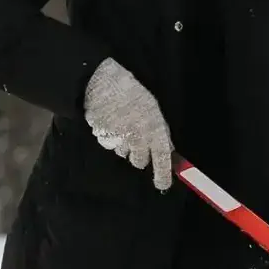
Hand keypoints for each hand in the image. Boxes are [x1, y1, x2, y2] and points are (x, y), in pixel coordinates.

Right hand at [82, 60, 173, 190]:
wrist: (106, 83)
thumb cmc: (134, 95)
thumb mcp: (154, 111)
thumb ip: (160, 132)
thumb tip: (167, 149)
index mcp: (154, 131)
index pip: (162, 160)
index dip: (163, 175)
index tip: (162, 186)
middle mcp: (137, 138)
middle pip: (139, 162)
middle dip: (138, 155)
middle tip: (136, 140)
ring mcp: (119, 139)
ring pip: (122, 152)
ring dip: (123, 144)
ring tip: (121, 123)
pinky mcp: (102, 137)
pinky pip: (109, 144)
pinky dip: (110, 137)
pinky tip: (110, 122)